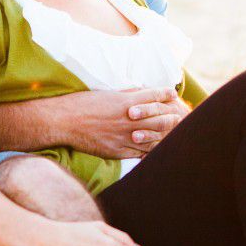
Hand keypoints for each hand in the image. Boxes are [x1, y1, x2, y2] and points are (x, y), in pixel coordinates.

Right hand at [58, 87, 188, 157]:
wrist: (65, 121)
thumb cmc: (83, 104)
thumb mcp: (107, 94)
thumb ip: (126, 94)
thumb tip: (141, 91)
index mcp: (127, 102)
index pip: (154, 96)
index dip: (166, 94)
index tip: (173, 93)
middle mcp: (130, 119)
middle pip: (160, 119)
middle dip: (172, 117)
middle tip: (179, 116)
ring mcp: (125, 137)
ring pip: (153, 139)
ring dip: (164, 137)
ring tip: (173, 135)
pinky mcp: (118, 151)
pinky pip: (139, 153)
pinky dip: (149, 152)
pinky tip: (156, 151)